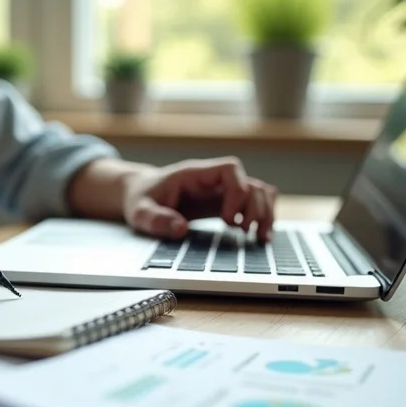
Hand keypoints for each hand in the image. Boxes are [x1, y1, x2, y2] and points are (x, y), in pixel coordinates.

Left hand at [122, 156, 277, 241]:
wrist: (141, 192)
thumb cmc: (141, 198)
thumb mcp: (140, 212)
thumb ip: (156, 219)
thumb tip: (180, 229)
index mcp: (195, 175)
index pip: (230, 169)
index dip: (237, 193)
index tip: (228, 220)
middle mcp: (213, 180)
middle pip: (251, 183)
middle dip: (255, 209)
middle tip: (243, 233)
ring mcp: (222, 191)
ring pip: (259, 192)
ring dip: (265, 213)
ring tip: (259, 237)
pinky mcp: (225, 203)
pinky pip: (255, 202)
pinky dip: (263, 216)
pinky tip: (259, 235)